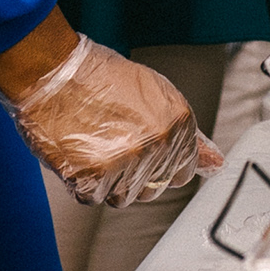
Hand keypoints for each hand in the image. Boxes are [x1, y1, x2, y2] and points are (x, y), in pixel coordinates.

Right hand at [0, 18, 220, 206]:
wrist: (52, 72)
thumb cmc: (100, 77)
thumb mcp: (156, 93)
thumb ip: (190, 135)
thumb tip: (216, 165)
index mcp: (178, 123)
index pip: (184, 170)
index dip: (162, 163)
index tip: (145, 153)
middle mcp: (156, 145)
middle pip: (154, 188)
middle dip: (136, 173)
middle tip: (114, 145)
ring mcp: (124, 163)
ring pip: (124, 197)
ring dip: (110, 181)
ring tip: (96, 146)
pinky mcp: (90, 177)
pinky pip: (93, 198)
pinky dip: (84, 182)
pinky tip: (80, 153)